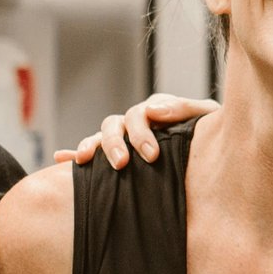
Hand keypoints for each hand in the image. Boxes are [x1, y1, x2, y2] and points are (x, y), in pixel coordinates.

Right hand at [56, 94, 218, 167]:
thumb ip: (185, 109)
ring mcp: (124, 139)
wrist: (211, 157)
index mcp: (156, 111)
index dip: (143, 131)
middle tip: (123, 164)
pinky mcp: (113, 157)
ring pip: (101, 136)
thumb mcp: (204, 118)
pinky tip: (61, 159)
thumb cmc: (209, 135)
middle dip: (117, 143)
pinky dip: (74, 154)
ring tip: (88, 160)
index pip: (142, 114)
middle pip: (117, 124)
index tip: (151, 153)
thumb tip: (154, 110)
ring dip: (93, 145)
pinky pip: (90, 153)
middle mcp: (135, 123)